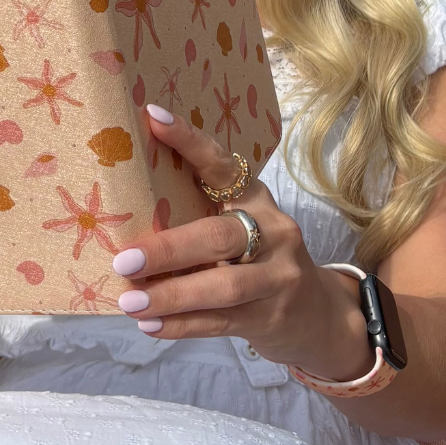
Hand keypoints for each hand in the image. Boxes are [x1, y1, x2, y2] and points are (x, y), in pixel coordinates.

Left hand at [111, 103, 373, 380]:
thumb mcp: (242, 225)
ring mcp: (277, 278)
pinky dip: (182, 325)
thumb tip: (126, 208)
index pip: (221, 164)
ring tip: (129, 302)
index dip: (189, 142)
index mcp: (256, 198)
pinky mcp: (271, 318)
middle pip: (218, 237)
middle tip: (124, 260)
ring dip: (171, 295)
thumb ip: (202, 213)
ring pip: (221, 286)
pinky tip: (150, 325)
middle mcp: (273, 232)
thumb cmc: (260, 258)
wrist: (321, 315)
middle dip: (168, 249)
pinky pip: (220, 322)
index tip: (153, 118)